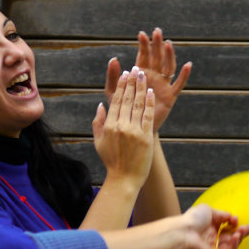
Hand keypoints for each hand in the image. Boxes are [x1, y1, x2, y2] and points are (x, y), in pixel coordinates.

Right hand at [92, 68, 154, 187]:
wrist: (124, 179)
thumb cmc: (111, 162)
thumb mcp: (98, 142)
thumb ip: (98, 122)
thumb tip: (101, 105)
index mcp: (109, 126)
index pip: (116, 101)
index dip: (121, 86)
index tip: (124, 74)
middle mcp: (121, 126)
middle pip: (127, 99)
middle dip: (131, 82)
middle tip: (135, 69)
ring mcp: (134, 131)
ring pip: (138, 104)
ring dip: (141, 88)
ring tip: (143, 75)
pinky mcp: (146, 137)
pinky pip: (148, 116)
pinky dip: (149, 103)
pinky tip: (150, 92)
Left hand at [106, 28, 190, 131]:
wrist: (134, 128)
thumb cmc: (123, 110)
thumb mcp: (115, 93)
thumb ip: (114, 77)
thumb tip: (114, 58)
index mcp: (140, 74)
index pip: (143, 56)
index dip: (143, 46)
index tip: (141, 35)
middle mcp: (153, 76)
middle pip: (157, 58)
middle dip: (157, 45)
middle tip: (157, 32)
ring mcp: (163, 85)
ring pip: (168, 67)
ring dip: (169, 55)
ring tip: (168, 43)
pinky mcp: (170, 96)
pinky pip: (178, 84)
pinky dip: (183, 75)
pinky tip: (188, 65)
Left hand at [181, 203, 248, 248]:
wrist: (183, 231)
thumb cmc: (192, 219)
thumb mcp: (209, 211)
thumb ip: (223, 215)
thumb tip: (232, 218)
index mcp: (211, 229)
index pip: (229, 229)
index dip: (238, 225)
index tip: (245, 220)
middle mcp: (212, 240)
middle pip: (233, 238)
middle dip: (244, 232)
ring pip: (231, 246)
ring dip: (239, 238)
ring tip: (241, 231)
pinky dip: (233, 247)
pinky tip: (235, 238)